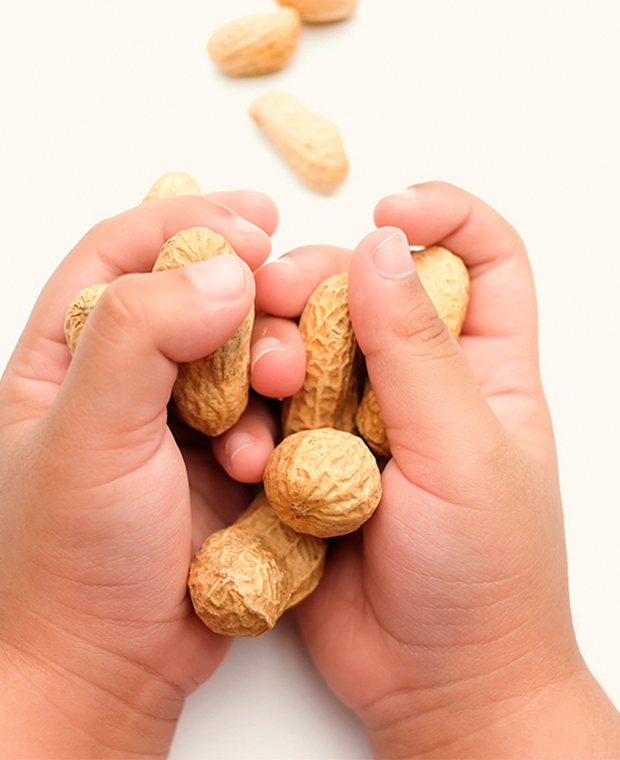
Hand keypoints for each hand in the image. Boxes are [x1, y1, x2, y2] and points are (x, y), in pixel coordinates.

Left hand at [0, 192, 280, 757]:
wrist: (102, 669)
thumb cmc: (68, 559)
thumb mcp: (87, 435)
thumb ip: (143, 337)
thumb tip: (226, 273)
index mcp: (66, 353)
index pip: (123, 251)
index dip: (188, 222)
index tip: (255, 222)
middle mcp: (122, 378)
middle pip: (192, 296)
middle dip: (246, 295)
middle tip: (283, 301)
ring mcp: (176, 420)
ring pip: (239, 355)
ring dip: (270, 360)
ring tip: (280, 386)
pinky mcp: (221, 462)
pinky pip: (265, 413)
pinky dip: (279, 420)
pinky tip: (268, 454)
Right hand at [255, 182, 619, 757]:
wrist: (438, 685)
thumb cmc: (485, 578)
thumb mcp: (462, 453)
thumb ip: (416, 351)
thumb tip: (383, 246)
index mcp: (483, 369)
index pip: (481, 257)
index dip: (442, 214)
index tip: (389, 208)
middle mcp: (419, 385)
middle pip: (370, 290)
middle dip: (322, 280)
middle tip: (278, 294)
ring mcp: (360, 423)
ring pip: (311, 348)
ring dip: (279, 351)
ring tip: (266, 385)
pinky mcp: (311, 464)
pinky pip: (274, 414)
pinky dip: (254, 416)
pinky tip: (246, 443)